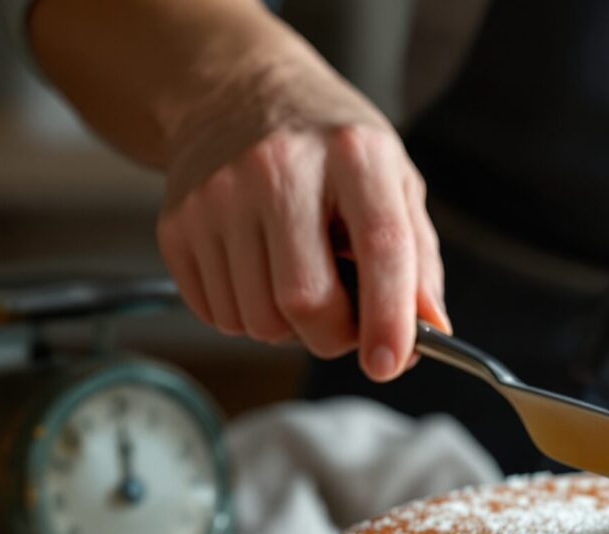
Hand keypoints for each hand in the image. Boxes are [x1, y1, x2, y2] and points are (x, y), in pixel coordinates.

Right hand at [155, 62, 447, 380]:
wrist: (239, 93)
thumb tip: (431, 331)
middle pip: (305, 300)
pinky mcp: (177, 224)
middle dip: (334, 335)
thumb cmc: (330, 147)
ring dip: (288, 328)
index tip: (389, 364)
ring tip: (298, 279)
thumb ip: (418, 258)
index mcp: (353, 153)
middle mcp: (278, 168)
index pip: (380, 246)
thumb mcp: (394, 180)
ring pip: (257, 321)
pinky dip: (246, 316)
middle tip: (346, 318)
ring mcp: (218, 196)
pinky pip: (216, 316)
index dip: (388, 317)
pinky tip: (259, 273)